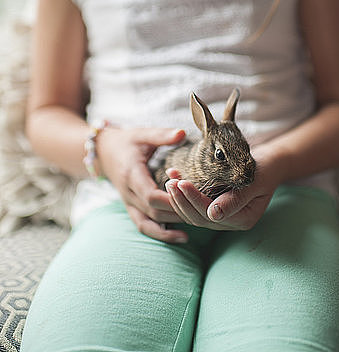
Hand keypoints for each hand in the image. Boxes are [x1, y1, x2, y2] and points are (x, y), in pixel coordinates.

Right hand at [97, 126, 188, 243]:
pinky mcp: (132, 208)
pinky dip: (160, 234)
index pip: (150, 194)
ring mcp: (128, 203)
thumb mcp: (143, 134)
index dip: (170, 198)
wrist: (103, 152)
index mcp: (131, 174)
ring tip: (195, 227)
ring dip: (171, 227)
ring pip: (148, 223)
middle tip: (202, 210)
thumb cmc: (126, 142)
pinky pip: (144, 225)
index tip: (191, 195)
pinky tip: (180, 237)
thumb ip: (162, 135)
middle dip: (177, 213)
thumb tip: (182, 133)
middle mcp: (128, 193)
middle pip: (153, 211)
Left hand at [165, 150, 282, 230]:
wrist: (269, 164)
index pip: (211, 214)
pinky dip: (182, 195)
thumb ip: (237, 198)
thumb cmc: (265, 169)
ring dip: (178, 199)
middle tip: (171, 182)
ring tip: (170, 179)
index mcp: (243, 219)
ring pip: (193, 215)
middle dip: (182, 200)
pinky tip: (174, 178)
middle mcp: (231, 222)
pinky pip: (194, 207)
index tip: (182, 183)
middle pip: (199, 218)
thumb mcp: (255, 181)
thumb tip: (213, 214)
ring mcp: (222, 218)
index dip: (194, 199)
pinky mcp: (214, 209)